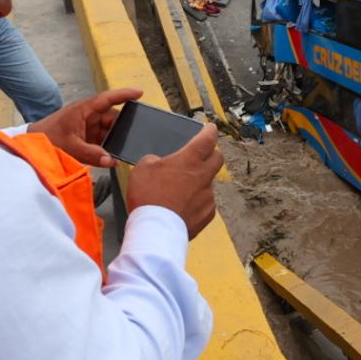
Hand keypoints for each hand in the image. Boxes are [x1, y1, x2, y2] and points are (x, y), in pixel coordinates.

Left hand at [27, 87, 140, 166]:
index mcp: (84, 110)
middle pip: (112, 117)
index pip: (107, 99)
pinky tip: (110, 156)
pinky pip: (102, 140)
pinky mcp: (85, 137)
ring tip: (121, 149)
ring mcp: (87, 126)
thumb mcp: (70, 147)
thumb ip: (91, 154)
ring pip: (108, 130)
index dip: (124, 95)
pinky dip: (107, 147)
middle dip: (122, 127)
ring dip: (114, 140)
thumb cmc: (47, 138)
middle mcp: (87, 115)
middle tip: (132, 137)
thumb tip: (111, 161)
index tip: (139, 93)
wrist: (31, 146)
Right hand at [126, 123, 222, 239]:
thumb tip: (160, 164)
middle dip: (211, 154)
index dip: (210, 131)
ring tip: (181, 190)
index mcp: (190, 160)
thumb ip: (155, 160)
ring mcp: (208, 196)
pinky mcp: (208, 214)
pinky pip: (205, 203)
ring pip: (209, 183)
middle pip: (218, 158)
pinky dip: (197, 202)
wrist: (155, 230)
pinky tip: (182, 206)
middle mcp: (204, 176)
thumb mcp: (142, 168)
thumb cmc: (148, 197)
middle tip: (201, 155)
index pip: (208, 138)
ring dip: (199, 182)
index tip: (210, 128)